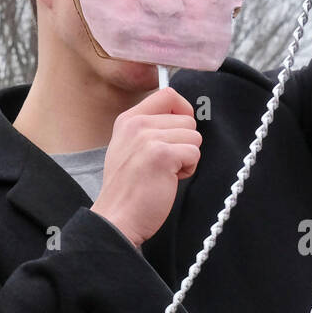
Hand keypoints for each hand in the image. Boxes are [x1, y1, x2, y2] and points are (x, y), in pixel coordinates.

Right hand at [93, 87, 200, 246]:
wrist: (117, 218)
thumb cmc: (126, 189)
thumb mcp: (127, 148)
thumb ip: (148, 128)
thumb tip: (181, 117)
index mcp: (128, 120)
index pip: (167, 95)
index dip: (182, 111)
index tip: (178, 132)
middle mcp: (137, 125)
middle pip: (187, 119)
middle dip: (183, 143)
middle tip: (163, 163)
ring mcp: (149, 139)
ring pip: (194, 136)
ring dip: (186, 157)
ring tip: (164, 172)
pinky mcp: (163, 155)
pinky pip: (194, 153)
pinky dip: (187, 170)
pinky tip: (168, 180)